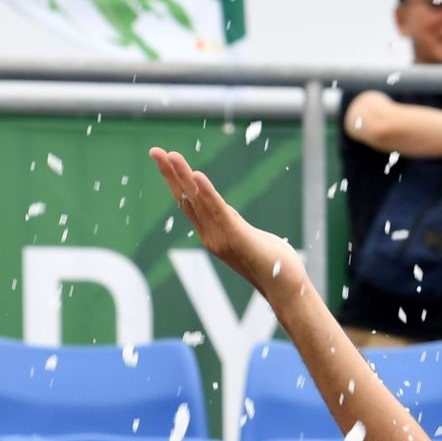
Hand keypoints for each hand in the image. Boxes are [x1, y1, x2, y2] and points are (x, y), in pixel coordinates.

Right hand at [149, 146, 305, 292]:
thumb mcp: (248, 238)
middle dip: (170, 174)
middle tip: (155, 151)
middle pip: (186, 200)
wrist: (286, 289)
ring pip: (198, 202)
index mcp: (213, 234)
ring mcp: (221, 238)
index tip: (164, 158)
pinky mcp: (237, 238)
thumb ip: (233, 224)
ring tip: (171, 156)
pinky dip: (208, 193)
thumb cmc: (274, 266)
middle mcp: (211, 236)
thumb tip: (225, 212)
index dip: (175, 181)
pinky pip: (219, 212)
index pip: (189, 204)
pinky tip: (197, 176)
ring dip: (183, 178)